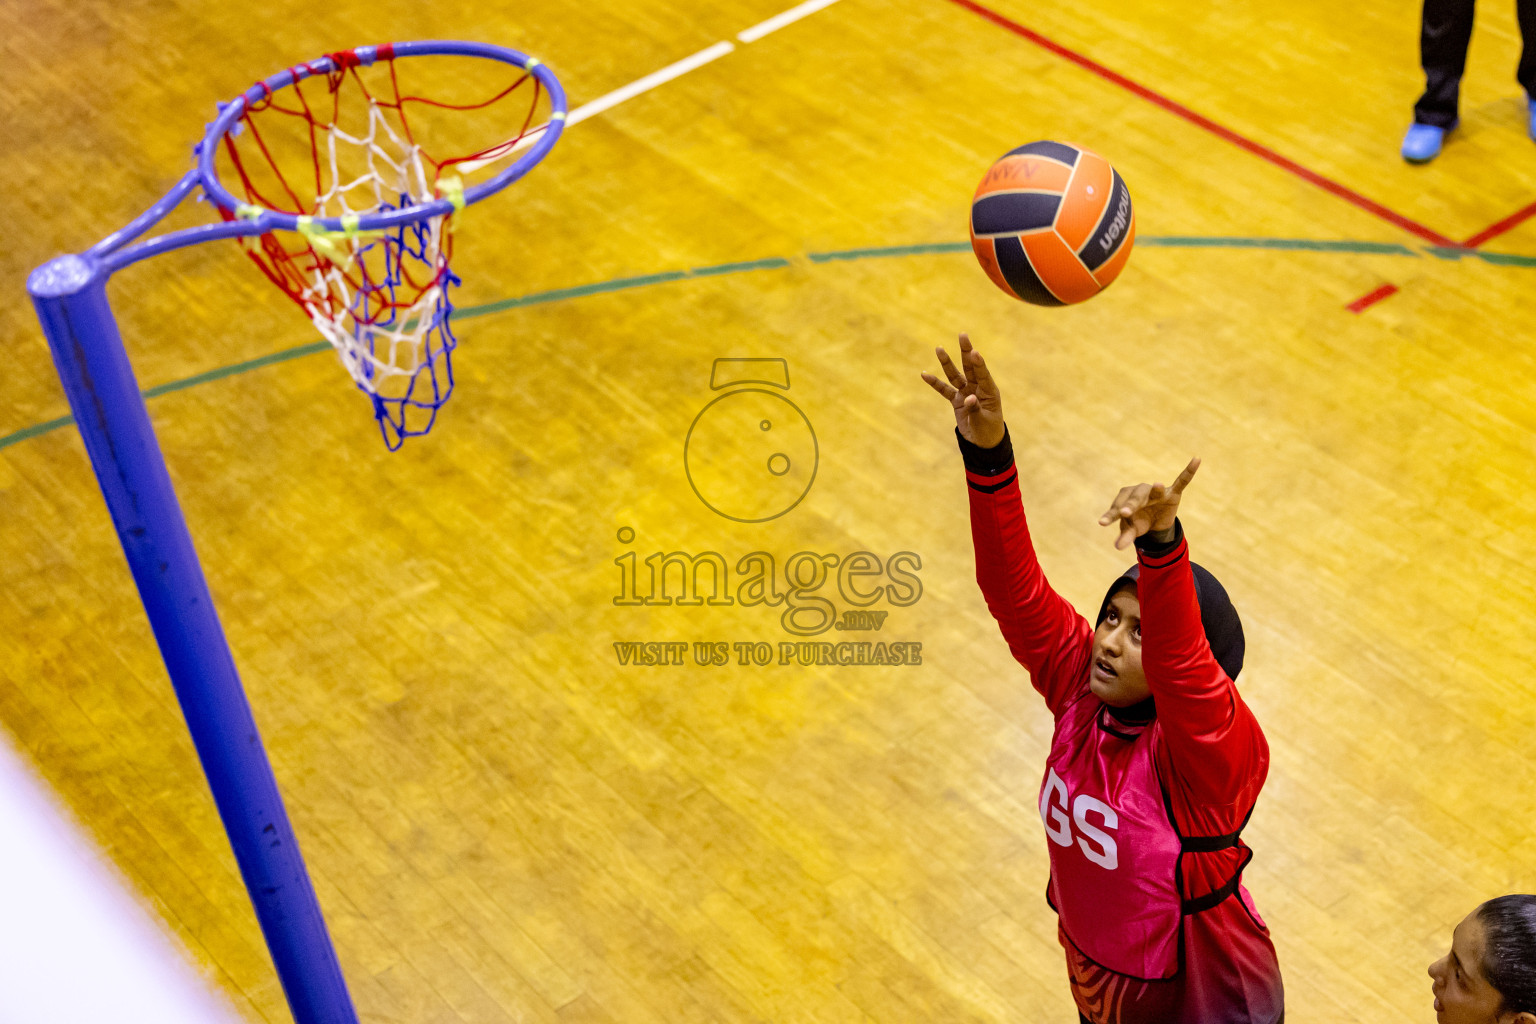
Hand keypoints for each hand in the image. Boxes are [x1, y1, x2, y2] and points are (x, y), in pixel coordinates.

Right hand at [920, 332, 1005, 447]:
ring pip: (955, 375)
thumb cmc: (988, 431)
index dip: (978, 363)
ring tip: (939, 348)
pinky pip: (944, 390)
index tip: (974, 352)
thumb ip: (975, 409)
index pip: (983, 374)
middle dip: (965, 351)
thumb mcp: (983, 422)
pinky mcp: (956, 400)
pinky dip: (935, 383)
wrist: (982, 442)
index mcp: (989, 392)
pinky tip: (924, 374)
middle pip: (970, 367)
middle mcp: (977, 388)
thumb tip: (968, 399)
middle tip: (962, 335)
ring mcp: (966, 392)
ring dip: (947, 363)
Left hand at [1098, 458, 1200, 549]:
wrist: (1155, 522)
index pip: (1117, 506)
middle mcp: (1139, 492)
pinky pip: (1182, 481)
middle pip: (1135, 497)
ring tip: (1157, 485)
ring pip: (1154, 491)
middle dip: (1130, 504)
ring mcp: (1156, 492)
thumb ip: (1125, 537)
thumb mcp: (1132, 531)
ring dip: (1156, 489)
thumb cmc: (1139, 522)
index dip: (1111, 515)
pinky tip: (1196, 460)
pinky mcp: (1173, 493)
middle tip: (1124, 513)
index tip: (1102, 523)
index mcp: (1125, 499)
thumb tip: (1118, 547)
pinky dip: (1189, 471)